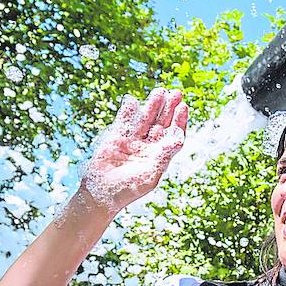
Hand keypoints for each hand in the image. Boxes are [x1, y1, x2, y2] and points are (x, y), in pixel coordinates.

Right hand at [80, 87, 187, 211]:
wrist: (101, 193)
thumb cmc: (128, 189)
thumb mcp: (151, 175)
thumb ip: (164, 156)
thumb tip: (179, 139)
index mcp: (159, 156)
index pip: (172, 134)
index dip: (178, 121)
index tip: (183, 107)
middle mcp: (148, 146)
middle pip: (161, 123)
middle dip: (169, 108)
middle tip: (177, 93)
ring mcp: (132, 141)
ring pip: (145, 119)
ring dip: (153, 105)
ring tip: (160, 91)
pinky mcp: (116, 137)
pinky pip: (124, 121)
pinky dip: (128, 111)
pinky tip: (133, 101)